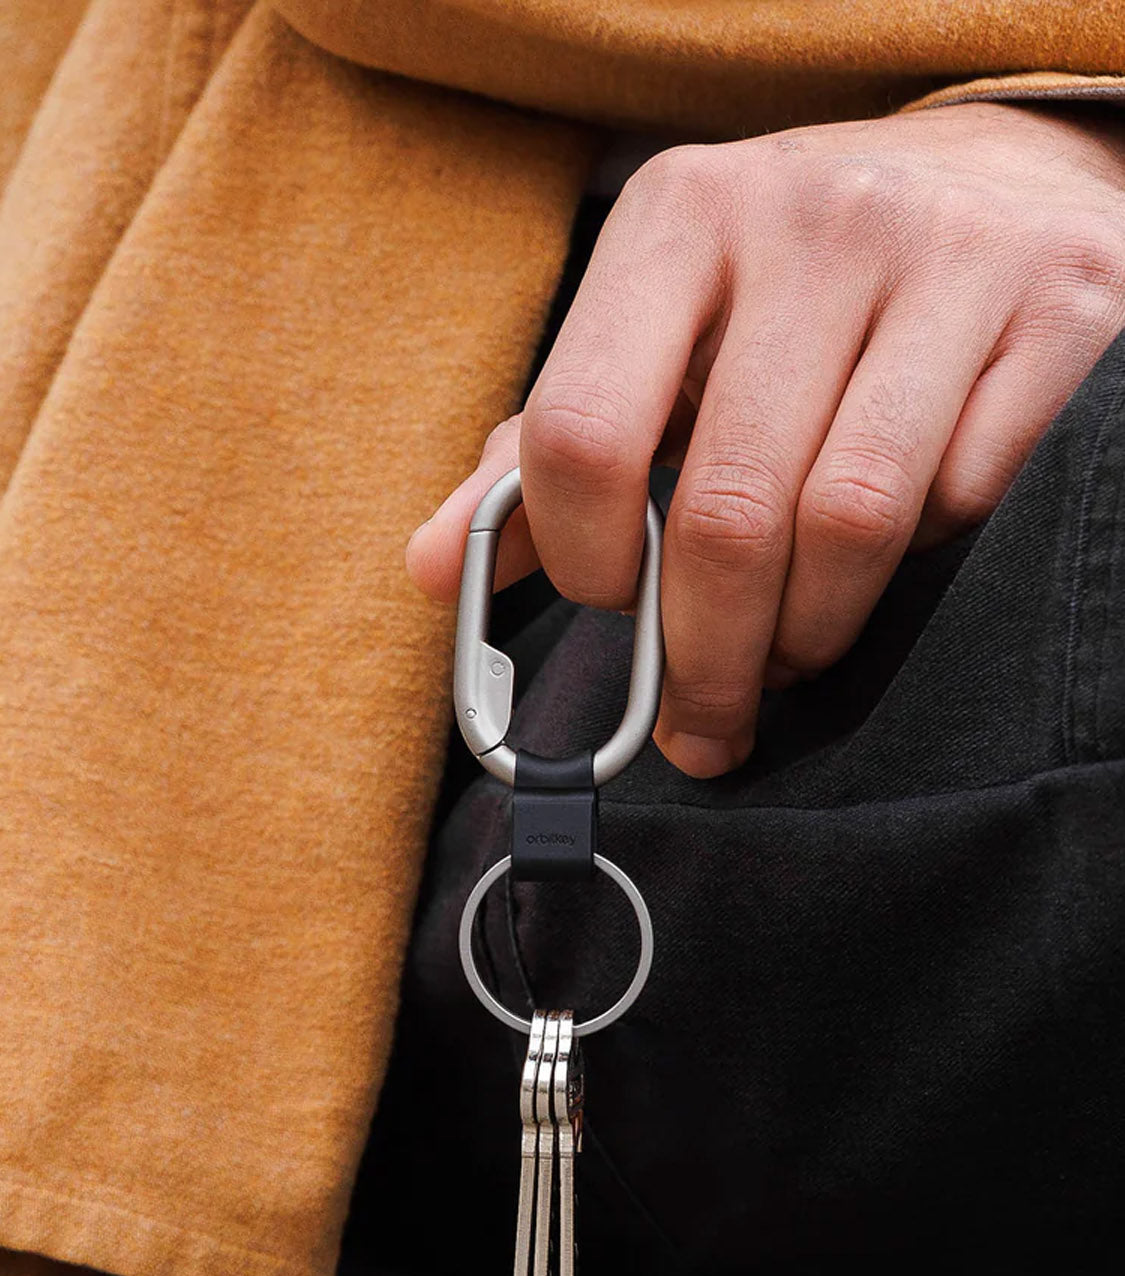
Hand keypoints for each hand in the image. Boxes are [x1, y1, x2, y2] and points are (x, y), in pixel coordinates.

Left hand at [407, 102, 1124, 776]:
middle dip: (705, 657)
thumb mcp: (656, 336)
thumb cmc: (790, 288)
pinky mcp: (1061, 312)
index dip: (584, 561)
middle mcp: (813, 219)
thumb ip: (540, 455)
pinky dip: (917, 566)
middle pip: (729, 512)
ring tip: (790, 656)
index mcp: (679, 218)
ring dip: (809, 635)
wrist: (993, 180)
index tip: (607, 603)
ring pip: (854, 523)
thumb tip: (425, 569)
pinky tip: (890, 562)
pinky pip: (966, 501)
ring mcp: (950, 259)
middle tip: (702, 721)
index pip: (583, 430)